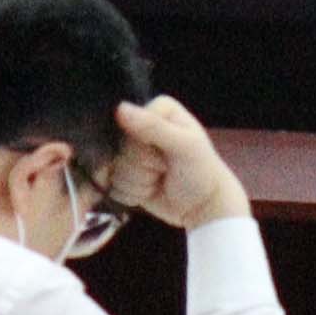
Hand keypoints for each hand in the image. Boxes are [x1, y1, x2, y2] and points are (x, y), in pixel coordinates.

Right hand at [99, 96, 244, 236]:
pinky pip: (112, 187)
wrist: (203, 206)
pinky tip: (151, 191)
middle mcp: (140, 127)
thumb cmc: (201, 171)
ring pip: (114, 169)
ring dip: (139, 181)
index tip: (169, 151)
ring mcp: (129, 153)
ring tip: (162, 179)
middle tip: (167, 167)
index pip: (128, 121)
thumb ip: (154, 127)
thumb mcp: (185, 146)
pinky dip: (133, 193)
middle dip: (144, 165)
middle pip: (119, 148)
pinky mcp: (122, 176)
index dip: (145, 143)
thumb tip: (120, 108)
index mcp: (158, 110)